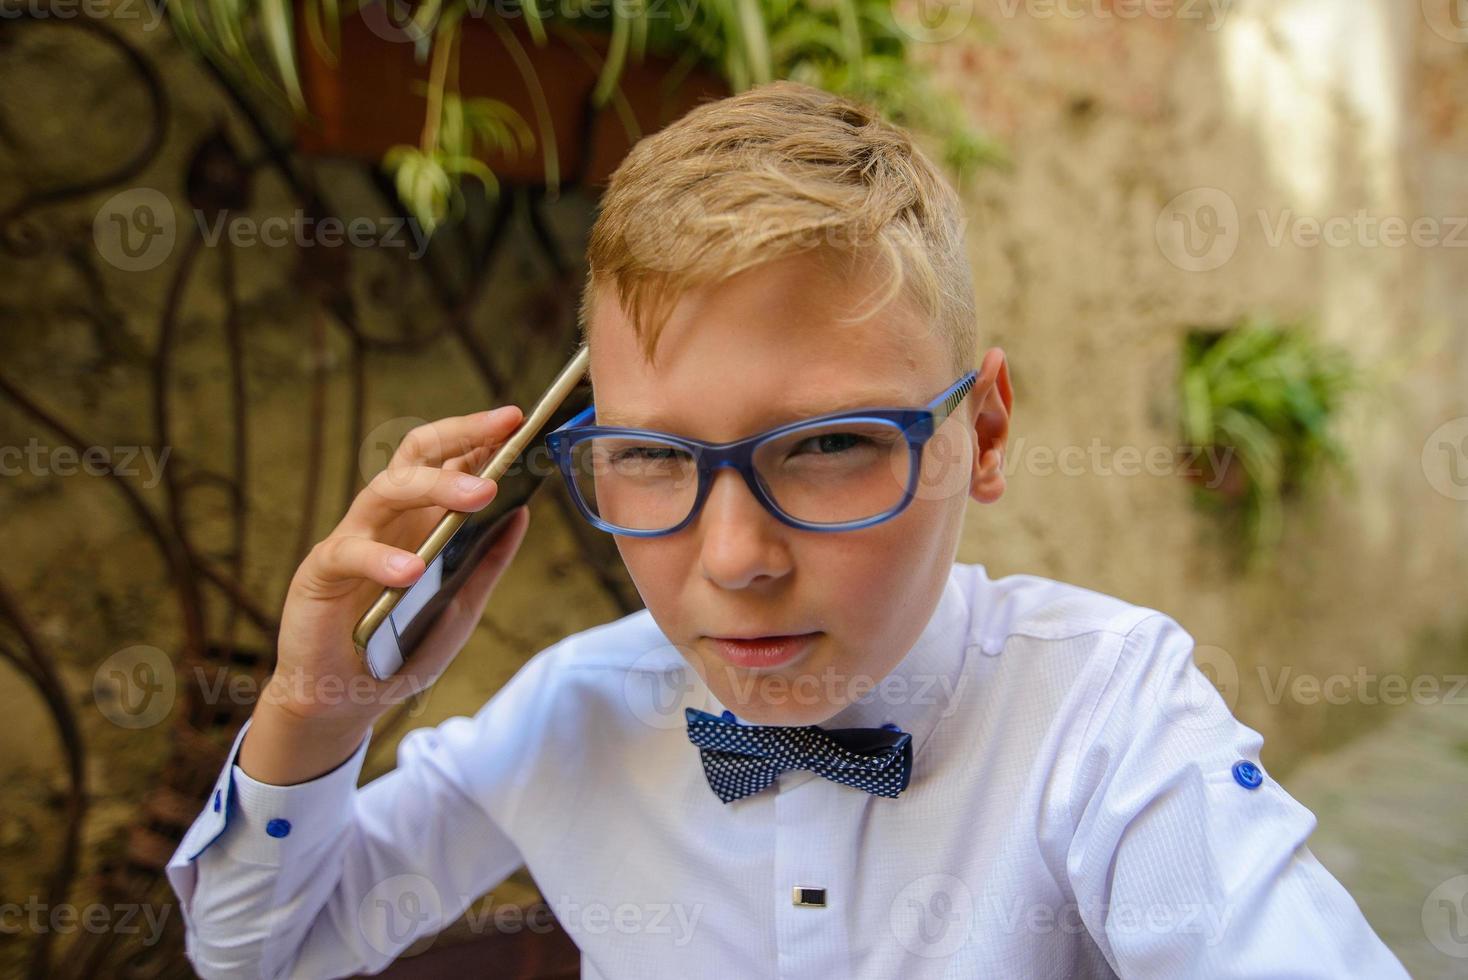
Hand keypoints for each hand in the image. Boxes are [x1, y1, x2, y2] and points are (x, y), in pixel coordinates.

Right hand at [241, 406, 529, 782]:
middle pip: (415, 458)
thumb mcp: (459, 609)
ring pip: (385, 490)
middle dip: (461, 437)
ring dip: (435, 489)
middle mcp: (385, 520)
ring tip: (479, 495)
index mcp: (419, 521)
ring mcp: (351, 540)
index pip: (445, 460)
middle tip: (505, 433)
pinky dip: (382, 560)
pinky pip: (349, 553)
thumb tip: (524, 512)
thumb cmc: (400, 649)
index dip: (477, 435)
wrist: (344, 701)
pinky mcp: (319, 573)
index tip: (517, 419)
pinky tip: (410, 571)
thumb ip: (487, 563)